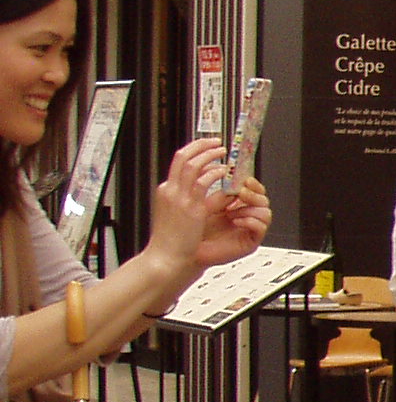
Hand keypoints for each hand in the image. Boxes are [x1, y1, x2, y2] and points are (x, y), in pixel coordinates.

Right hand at [143, 137, 226, 275]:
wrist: (165, 258)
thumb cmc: (172, 242)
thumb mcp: (175, 216)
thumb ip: (186, 202)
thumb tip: (201, 195)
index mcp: (165, 192)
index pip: (177, 163)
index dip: (193, 151)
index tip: (206, 148)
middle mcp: (169, 190)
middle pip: (182, 157)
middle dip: (201, 146)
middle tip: (217, 143)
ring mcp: (178, 197)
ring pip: (192, 165)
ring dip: (210, 155)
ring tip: (223, 153)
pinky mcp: (190, 207)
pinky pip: (203, 182)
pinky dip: (214, 173)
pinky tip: (224, 172)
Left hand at [196, 172, 270, 268]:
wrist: (190, 251)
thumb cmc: (195, 231)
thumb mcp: (205, 206)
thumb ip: (220, 195)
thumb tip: (234, 183)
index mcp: (237, 205)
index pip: (254, 191)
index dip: (252, 184)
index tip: (244, 179)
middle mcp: (246, 216)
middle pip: (263, 200)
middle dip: (253, 194)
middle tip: (241, 193)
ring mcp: (249, 229)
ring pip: (266, 213)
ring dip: (249, 209)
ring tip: (232, 213)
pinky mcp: (251, 241)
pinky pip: (261, 228)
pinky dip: (250, 222)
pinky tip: (236, 221)